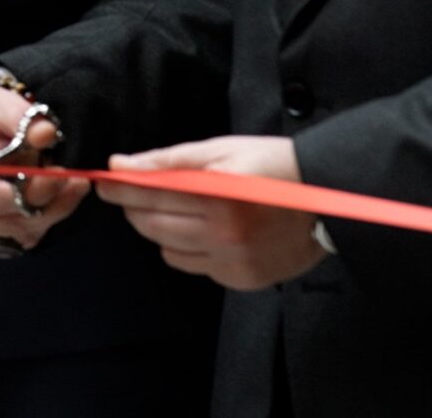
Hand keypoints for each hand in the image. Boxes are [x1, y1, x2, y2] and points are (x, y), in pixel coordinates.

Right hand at [0, 81, 83, 251]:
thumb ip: (21, 117)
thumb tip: (46, 133)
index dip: (35, 190)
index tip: (63, 173)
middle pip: (14, 221)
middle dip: (49, 202)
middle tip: (77, 179)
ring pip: (25, 233)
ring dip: (53, 211)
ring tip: (72, 184)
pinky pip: (27, 237)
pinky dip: (46, 219)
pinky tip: (57, 196)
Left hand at [101, 135, 325, 290]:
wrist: (327, 200)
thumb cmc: (272, 166)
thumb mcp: (221, 151)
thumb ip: (168, 161)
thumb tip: (121, 166)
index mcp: (218, 196)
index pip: (149, 195)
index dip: (120, 189)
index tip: (104, 182)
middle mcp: (224, 234)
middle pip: (151, 225)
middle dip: (135, 208)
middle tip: (136, 194)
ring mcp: (232, 261)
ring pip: (167, 249)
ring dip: (161, 229)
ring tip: (180, 209)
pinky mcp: (240, 279)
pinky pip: (193, 265)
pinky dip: (188, 248)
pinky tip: (206, 230)